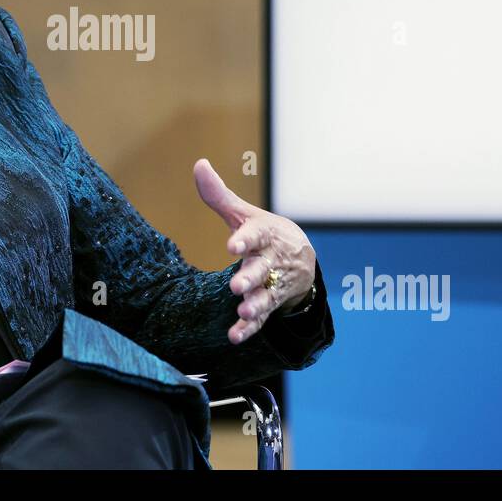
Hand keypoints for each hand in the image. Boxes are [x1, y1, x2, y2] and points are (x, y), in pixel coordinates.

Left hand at [193, 158, 315, 344]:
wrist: (302, 257)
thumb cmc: (264, 233)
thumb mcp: (244, 214)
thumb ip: (219, 195)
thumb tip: (199, 164)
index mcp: (264, 235)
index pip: (255, 235)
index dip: (245, 240)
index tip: (232, 245)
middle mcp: (270, 261)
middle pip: (261, 269)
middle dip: (250, 277)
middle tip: (236, 285)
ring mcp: (272, 284)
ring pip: (265, 295)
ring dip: (254, 304)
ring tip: (243, 309)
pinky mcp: (270, 304)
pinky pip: (261, 319)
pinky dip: (249, 328)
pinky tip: (234, 335)